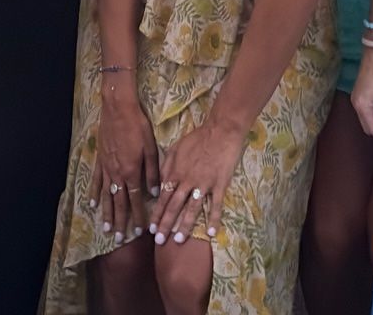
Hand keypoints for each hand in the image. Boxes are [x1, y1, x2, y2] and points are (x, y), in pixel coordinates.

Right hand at [93, 88, 156, 241]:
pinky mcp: (99, 160)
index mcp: (132, 172)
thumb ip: (152, 173)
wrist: (118, 109)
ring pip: (106, 195)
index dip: (138, 216)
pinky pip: (96, 180)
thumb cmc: (138, 126)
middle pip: (118, 202)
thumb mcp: (151, 148)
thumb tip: (154, 193)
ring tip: (105, 228)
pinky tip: (93, 204)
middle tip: (118, 239)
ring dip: (106, 213)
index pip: (135, 200)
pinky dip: (95, 193)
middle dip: (119, 221)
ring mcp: (106, 168)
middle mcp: (117, 174)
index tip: (140, 231)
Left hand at [152, 119, 243, 245]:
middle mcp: (187, 181)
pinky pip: (216, 205)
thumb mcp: (175, 148)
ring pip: (192, 208)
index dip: (157, 214)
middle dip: (166, 225)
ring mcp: (204, 184)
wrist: (221, 131)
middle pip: (174, 206)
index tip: (151, 229)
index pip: (163, 197)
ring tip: (179, 240)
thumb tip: (159, 184)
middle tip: (160, 241)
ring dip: (185, 225)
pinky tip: (212, 233)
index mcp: (175, 172)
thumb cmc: (197, 138)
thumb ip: (166, 166)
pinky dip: (214, 219)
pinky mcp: (220, 184)